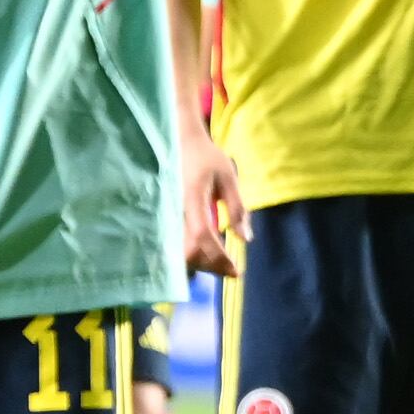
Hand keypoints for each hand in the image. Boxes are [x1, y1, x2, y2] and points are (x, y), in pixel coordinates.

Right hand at [179, 130, 249, 278]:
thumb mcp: (228, 177)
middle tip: (231, 270)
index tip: (236, 271)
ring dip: (202, 262)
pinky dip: (194, 253)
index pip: (203, 236)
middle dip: (210, 265)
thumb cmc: (207, 157)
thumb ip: (237, 207)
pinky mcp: (168, 217)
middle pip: (188, 250)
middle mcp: (177, 211)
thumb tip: (245, 238)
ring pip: (181, 250)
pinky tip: (207, 253)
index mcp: (193, 199)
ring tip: (222, 263)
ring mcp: (169, 215)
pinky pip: (178, 242)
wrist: (180, 142)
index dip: (218, 257)